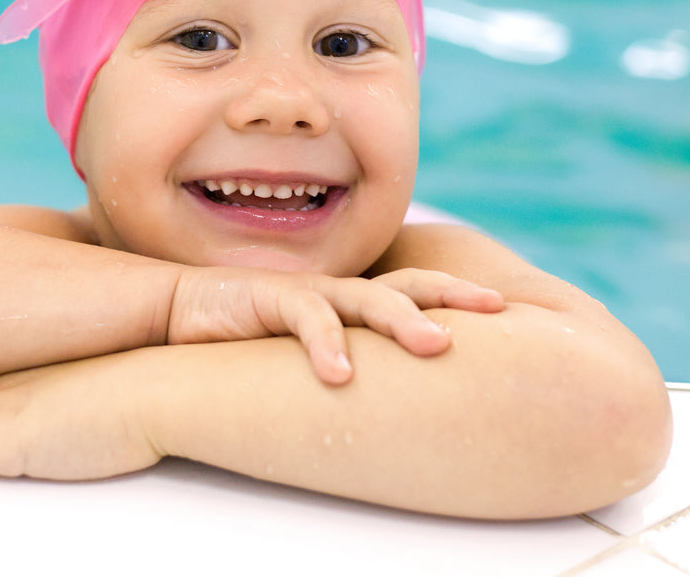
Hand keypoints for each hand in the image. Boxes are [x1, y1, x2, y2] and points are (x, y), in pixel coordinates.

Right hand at [167, 266, 503, 384]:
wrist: (182, 311)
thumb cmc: (252, 336)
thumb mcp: (312, 350)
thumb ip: (355, 362)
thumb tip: (399, 404)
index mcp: (356, 300)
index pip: (419, 291)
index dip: (460, 295)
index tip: (507, 308)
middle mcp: (341, 291)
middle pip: (409, 285)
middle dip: (453, 294)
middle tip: (496, 308)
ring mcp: (310, 291)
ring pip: (368, 298)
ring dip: (405, 320)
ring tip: (439, 346)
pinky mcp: (272, 297)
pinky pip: (307, 318)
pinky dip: (326, 345)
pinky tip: (341, 376)